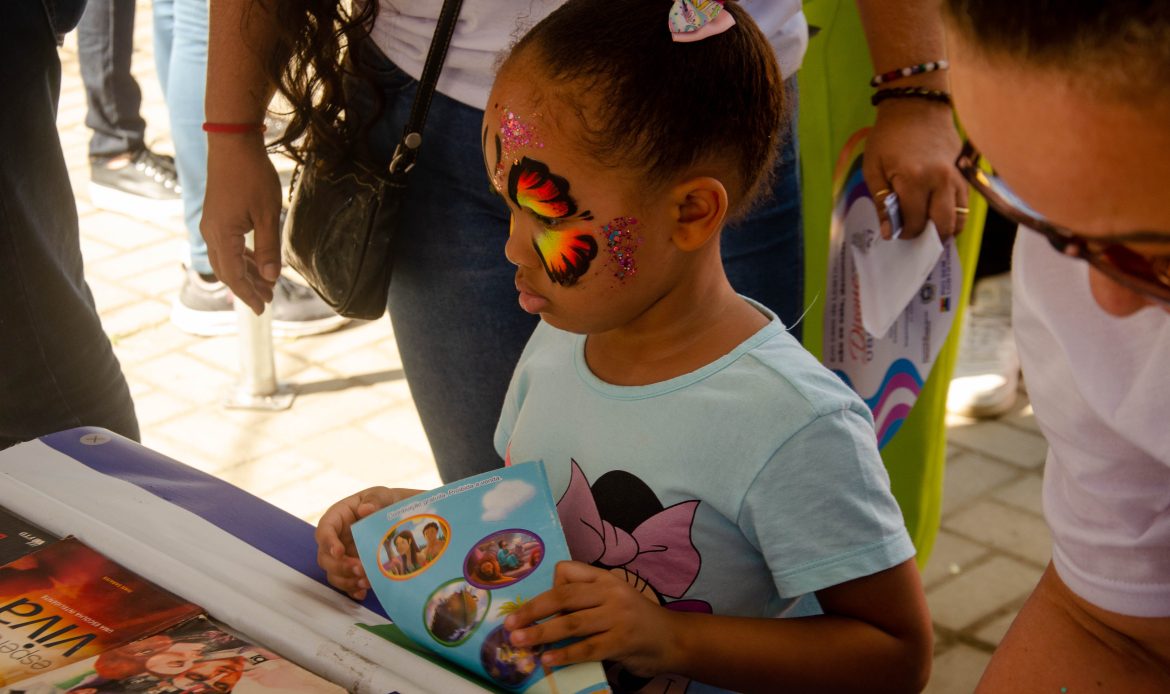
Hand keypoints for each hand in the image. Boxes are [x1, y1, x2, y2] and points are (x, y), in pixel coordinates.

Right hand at [201, 134, 283, 313]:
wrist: (232, 143)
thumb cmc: (252, 176)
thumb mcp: (268, 215)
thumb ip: (268, 248)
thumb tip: (271, 277)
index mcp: (222, 236)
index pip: (234, 276)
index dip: (248, 294)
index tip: (262, 308)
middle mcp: (211, 233)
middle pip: (227, 271)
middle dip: (247, 287)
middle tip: (268, 300)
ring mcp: (212, 224)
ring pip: (226, 259)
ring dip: (246, 272)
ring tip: (266, 283)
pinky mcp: (216, 216)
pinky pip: (226, 245)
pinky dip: (241, 257)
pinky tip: (256, 261)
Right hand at [314, 486, 420, 599]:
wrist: (392, 515)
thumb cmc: (381, 502)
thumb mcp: (379, 495)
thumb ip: (373, 500)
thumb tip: (366, 509)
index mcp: (336, 518)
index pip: (324, 531)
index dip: (328, 543)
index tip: (339, 551)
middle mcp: (335, 539)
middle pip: (325, 557)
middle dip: (340, 566)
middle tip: (360, 569)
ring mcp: (342, 555)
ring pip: (333, 573)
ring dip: (346, 580)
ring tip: (365, 583)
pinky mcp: (351, 567)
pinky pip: (345, 582)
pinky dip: (352, 590)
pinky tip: (362, 593)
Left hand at [503, 561, 677, 677]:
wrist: (672, 639)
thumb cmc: (636, 620)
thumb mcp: (613, 598)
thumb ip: (585, 598)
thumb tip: (545, 611)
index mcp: (605, 578)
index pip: (568, 571)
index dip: (546, 586)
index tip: (530, 605)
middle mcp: (611, 592)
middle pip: (563, 596)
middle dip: (532, 610)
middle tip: (510, 624)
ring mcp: (618, 616)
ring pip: (571, 622)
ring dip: (541, 633)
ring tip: (520, 642)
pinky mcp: (622, 641)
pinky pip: (587, 647)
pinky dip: (565, 654)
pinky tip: (548, 659)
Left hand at [863, 100, 967, 239]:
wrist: (917, 106)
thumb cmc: (889, 137)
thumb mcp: (873, 168)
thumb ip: (882, 202)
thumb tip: (889, 232)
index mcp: (914, 179)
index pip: (915, 222)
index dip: (905, 233)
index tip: (896, 232)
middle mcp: (940, 180)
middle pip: (942, 226)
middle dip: (927, 237)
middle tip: (914, 234)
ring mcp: (957, 177)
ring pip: (959, 218)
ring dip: (944, 229)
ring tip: (928, 227)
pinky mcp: (965, 174)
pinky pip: (965, 204)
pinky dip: (954, 215)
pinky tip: (938, 213)